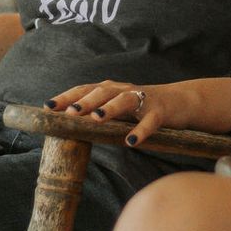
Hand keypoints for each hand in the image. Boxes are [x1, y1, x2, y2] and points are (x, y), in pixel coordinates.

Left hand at [44, 76, 230, 146]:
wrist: (182, 101)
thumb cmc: (142, 107)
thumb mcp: (117, 107)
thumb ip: (96, 111)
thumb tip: (66, 122)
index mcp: (111, 89)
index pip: (85, 90)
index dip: (67, 97)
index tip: (48, 107)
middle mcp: (125, 90)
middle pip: (102, 92)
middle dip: (85, 101)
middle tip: (70, 112)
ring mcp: (144, 99)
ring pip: (125, 100)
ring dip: (110, 108)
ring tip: (96, 118)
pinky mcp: (162, 110)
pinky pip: (151, 121)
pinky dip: (142, 130)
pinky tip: (133, 141)